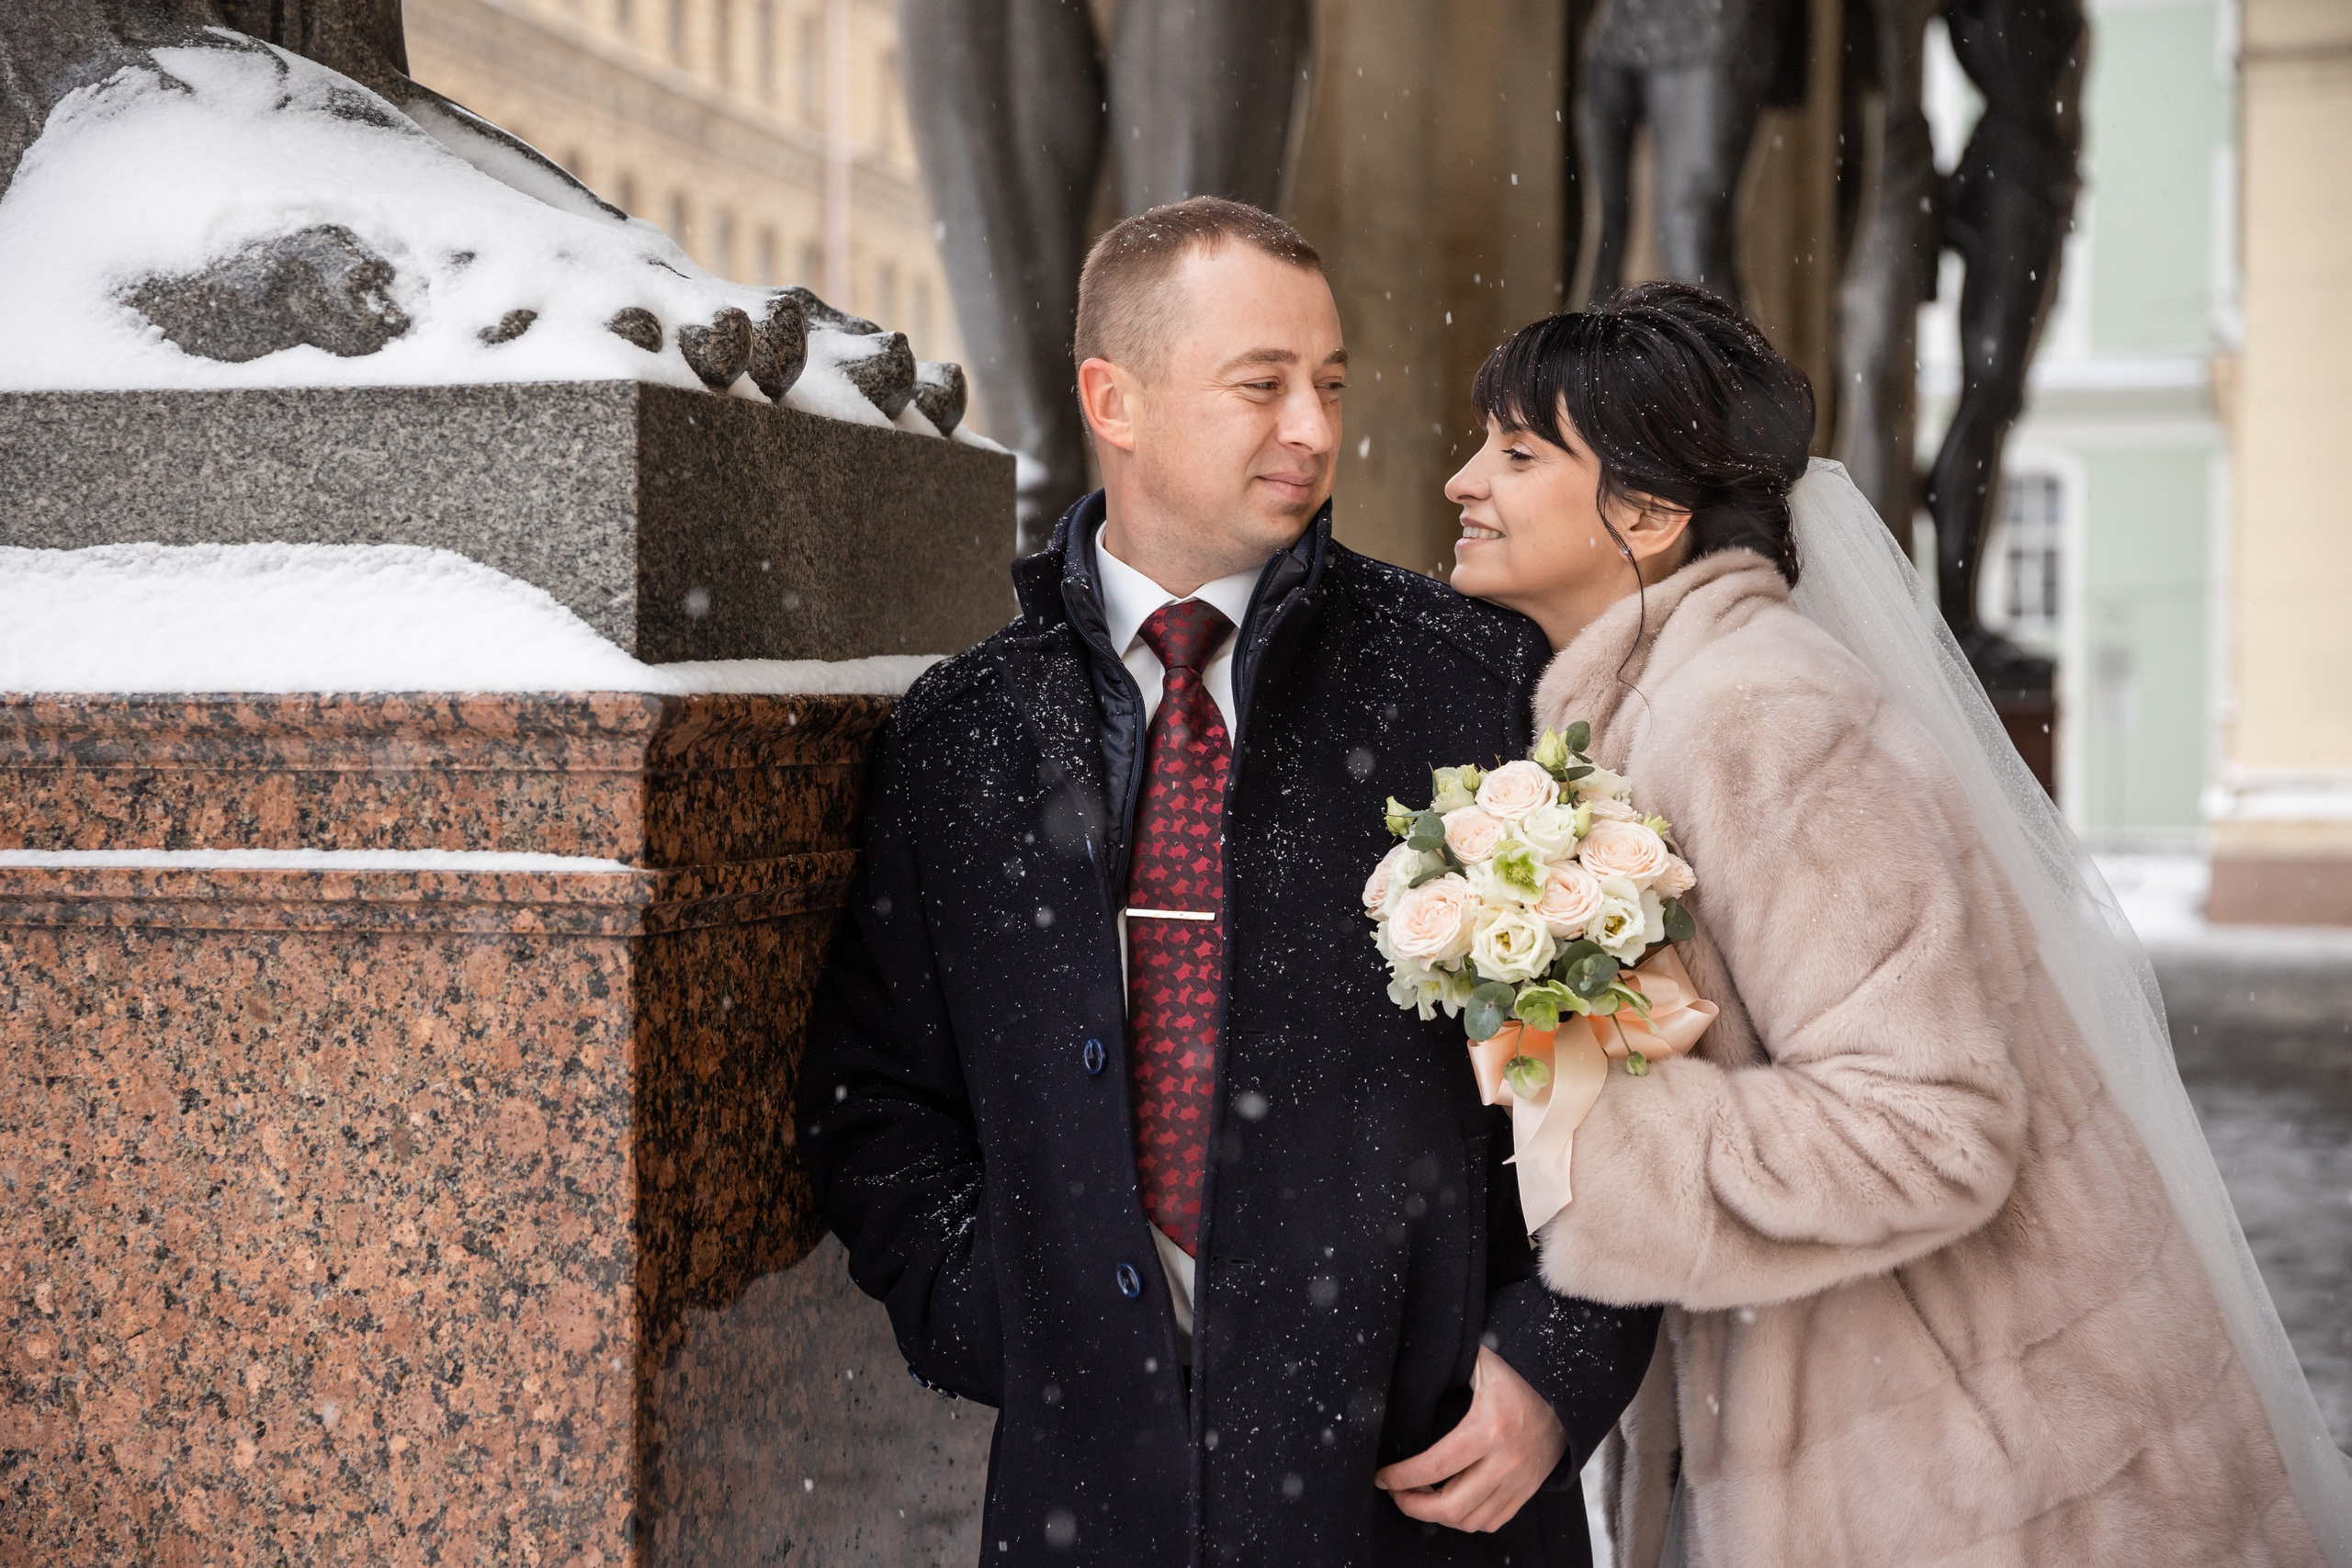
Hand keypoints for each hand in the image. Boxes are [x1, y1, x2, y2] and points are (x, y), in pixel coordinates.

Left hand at [1372, 1346, 1567, 1532]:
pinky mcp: (1527, 1491)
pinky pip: (1493, 1522)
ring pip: (1471, 1520)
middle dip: (1413, 1505)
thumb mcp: (1483, 1362)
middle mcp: (1505, 1462)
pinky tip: (1450, 1502)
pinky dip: (1467, 1520)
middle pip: (1450, 1506)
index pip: (1434, 1466)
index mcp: (1488, 1428)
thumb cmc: (1518, 1376)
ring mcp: (1519, 1481)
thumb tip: (1413, 1355)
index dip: (1401, 1478)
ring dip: (1438, 1515)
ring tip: (1420, 1497)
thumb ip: (1450, 1361)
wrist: (1568, 1394)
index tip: (1382, 1477)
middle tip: (1395, 1493)